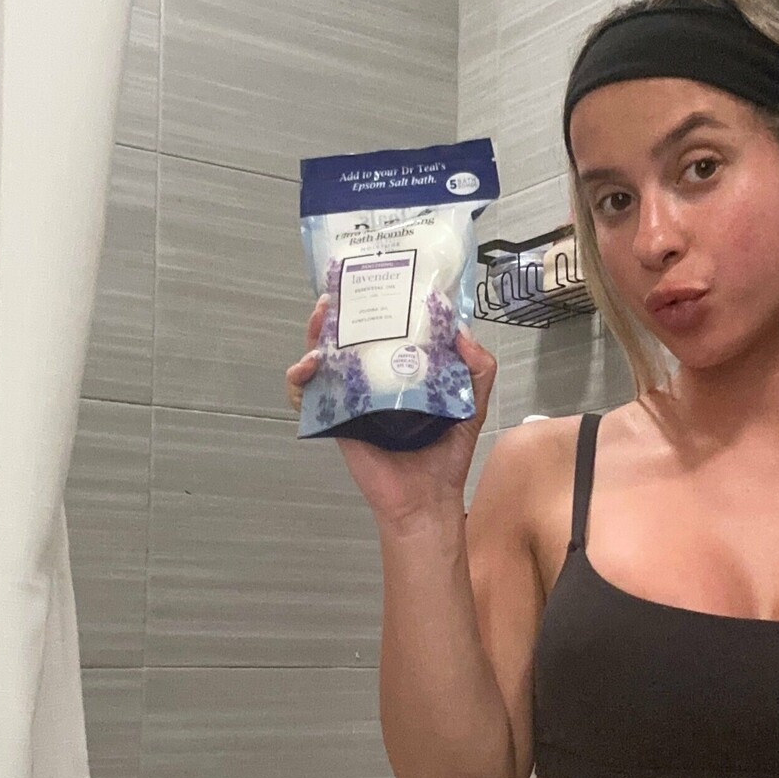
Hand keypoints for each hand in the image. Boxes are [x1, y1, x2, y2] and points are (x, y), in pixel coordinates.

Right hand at [285, 295, 497, 526]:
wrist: (424, 498)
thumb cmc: (448, 454)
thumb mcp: (473, 403)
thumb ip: (479, 368)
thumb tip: (460, 330)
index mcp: (406, 369)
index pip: (388, 327)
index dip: (379, 301)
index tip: (378, 278)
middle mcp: (376, 378)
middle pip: (350, 334)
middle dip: (340, 309)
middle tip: (336, 293)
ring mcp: (352, 396)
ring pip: (324, 356)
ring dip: (315, 334)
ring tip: (320, 319)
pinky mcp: (335, 418)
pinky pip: (308, 394)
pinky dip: (299, 379)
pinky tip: (307, 369)